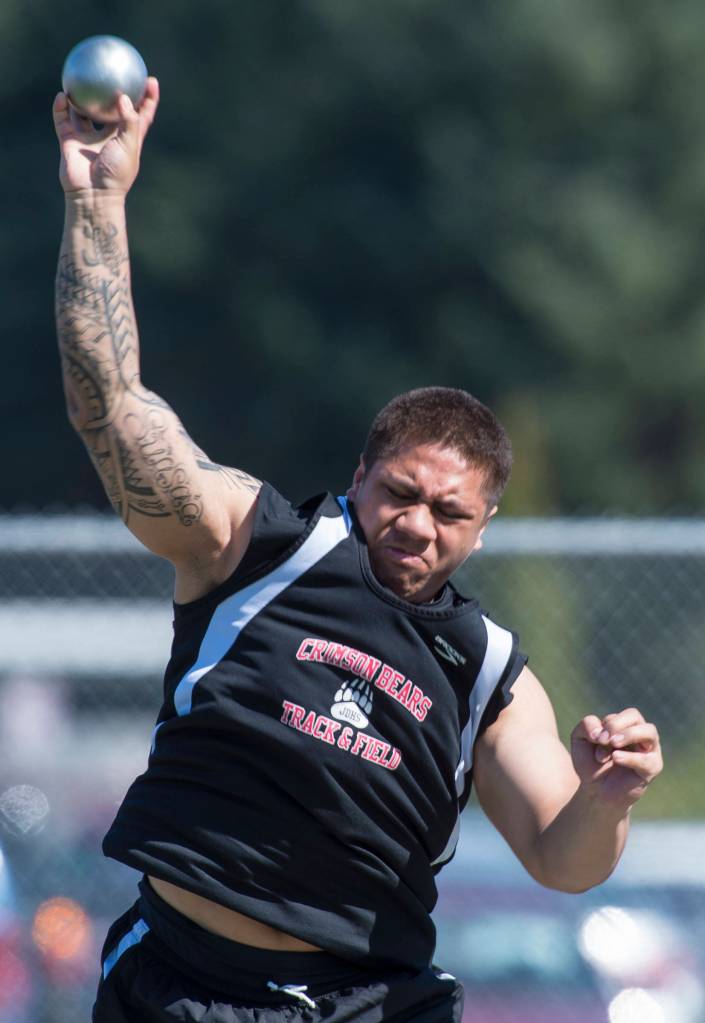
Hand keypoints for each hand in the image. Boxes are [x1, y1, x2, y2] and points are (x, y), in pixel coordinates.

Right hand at [52, 77, 158, 193]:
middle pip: (111, 110)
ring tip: (81, 77)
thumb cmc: (116, 173)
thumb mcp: (130, 146)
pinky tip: (62, 94)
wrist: (92, 194)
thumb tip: (123, 97)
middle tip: (113, 70)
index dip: (148, 99)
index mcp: (127, 139)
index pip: (141, 116)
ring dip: (82, 97)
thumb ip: (130, 121)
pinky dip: (61, 107)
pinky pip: (63, 119)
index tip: (151, 80)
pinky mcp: (69, 142)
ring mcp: (88, 139)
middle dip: (113, 92)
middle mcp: (108, 137)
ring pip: (84, 112)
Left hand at [571, 707, 662, 808]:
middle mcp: (640, 734)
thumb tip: (600, 730)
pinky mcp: (651, 769)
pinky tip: (616, 758)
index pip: (622, 714)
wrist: (596, 791)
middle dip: (615, 725)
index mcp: (625, 725)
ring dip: (629, 734)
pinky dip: (630, 757)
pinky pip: (647, 760)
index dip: (608, 723)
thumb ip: (586, 725)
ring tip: (613, 744)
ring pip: (649, 731)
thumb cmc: (591, 762)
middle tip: (603, 740)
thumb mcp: (580, 739)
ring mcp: (649, 751)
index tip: (594, 738)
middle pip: (635, 716)